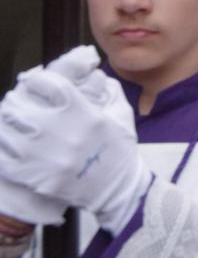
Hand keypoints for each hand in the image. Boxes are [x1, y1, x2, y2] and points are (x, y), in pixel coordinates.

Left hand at [0, 68, 150, 232]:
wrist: (115, 188)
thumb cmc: (119, 148)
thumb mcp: (121, 113)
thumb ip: (107, 89)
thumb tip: (90, 71)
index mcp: (83, 113)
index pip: (50, 85)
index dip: (36, 79)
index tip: (31, 79)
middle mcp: (60, 132)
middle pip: (20, 106)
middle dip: (15, 100)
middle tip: (16, 101)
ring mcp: (44, 156)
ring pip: (7, 130)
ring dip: (6, 122)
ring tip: (9, 120)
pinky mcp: (33, 177)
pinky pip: (3, 157)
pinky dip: (1, 146)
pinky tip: (7, 141)